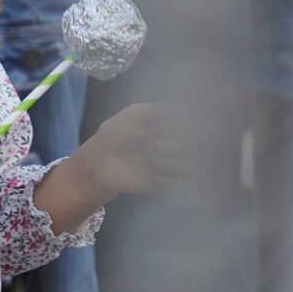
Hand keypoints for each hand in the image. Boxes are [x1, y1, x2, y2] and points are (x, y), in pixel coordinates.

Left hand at [29, 103, 190, 233]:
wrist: (101, 160)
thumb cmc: (116, 133)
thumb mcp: (135, 114)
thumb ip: (161, 110)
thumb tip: (189, 108)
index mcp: (173, 126)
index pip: (190, 125)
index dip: (170, 127)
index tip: (151, 127)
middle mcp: (177, 144)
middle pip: (190, 144)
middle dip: (165, 143)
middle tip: (147, 143)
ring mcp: (174, 164)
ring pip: (187, 164)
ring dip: (164, 160)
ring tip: (147, 158)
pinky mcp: (169, 183)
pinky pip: (178, 182)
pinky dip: (162, 177)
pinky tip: (148, 172)